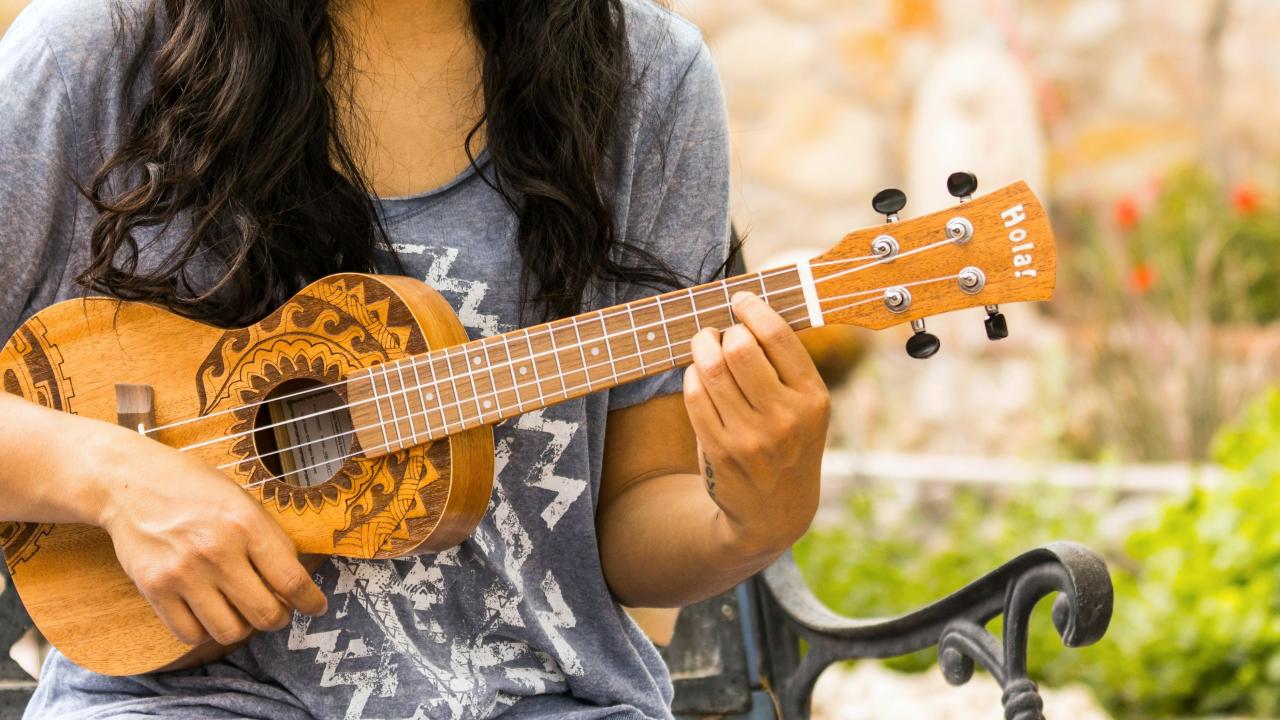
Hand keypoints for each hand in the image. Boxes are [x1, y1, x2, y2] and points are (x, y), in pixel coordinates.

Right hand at [91, 426, 327, 646]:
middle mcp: (217, 551)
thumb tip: (296, 581)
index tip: (316, 607)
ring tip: (240, 610)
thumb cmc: (193, 488)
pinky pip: (190, 634)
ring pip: (230, 632)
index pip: (291, 580)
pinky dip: (205, 631)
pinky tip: (208, 612)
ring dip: (242, 627)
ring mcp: (183, 573)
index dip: (310, 601)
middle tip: (276, 609)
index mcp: (246, 524)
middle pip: (265, 614)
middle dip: (278, 618)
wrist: (129, 482)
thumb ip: (269, 537)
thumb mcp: (242, 500)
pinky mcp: (154, 589)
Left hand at [683, 291, 829, 557]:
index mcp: (813, 398)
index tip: (740, 301)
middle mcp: (786, 417)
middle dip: (724, 331)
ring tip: (705, 347)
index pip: (779, 336)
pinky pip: (694, 396)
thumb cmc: (789, 445)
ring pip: (712, 369)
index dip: (753, 309)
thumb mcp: (807, 410)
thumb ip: (787, 367)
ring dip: (702, 349)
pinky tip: (698, 376)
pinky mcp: (721, 450)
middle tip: (719, 331)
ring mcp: (752, 436)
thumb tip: (750, 310)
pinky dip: (691, 377)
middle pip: (740, 348)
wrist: (775, 513)